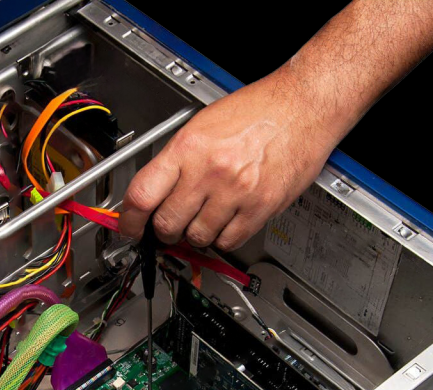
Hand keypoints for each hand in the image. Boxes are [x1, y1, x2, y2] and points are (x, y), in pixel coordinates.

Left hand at [118, 68, 338, 249]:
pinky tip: (225, 222)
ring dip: (195, 235)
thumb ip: (176, 162)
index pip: (143, 195)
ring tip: (203, 218)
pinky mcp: (261, 208)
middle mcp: (209, 171)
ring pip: (197, 237)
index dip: (129, 220)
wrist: (304, 105)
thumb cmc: (258, 110)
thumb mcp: (202, 125)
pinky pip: (228, 241)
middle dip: (164, 230)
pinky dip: (222, 238)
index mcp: (188, 147)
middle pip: (167, 223)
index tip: (128, 228)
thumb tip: (152, 194)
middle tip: (169, 225)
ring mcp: (235, 192)